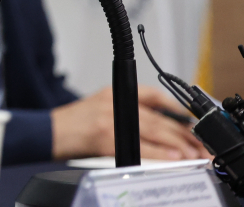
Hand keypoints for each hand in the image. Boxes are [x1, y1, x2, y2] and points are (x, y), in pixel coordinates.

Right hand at [51, 85, 209, 160]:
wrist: (49, 132)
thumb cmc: (72, 123)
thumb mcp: (99, 106)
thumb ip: (125, 109)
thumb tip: (158, 126)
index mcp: (113, 92)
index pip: (153, 94)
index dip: (176, 106)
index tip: (192, 118)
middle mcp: (114, 102)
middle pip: (157, 116)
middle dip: (183, 132)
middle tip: (199, 142)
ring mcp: (110, 119)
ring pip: (153, 130)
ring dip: (177, 143)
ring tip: (192, 153)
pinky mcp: (106, 137)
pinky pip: (140, 145)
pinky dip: (159, 152)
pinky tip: (172, 156)